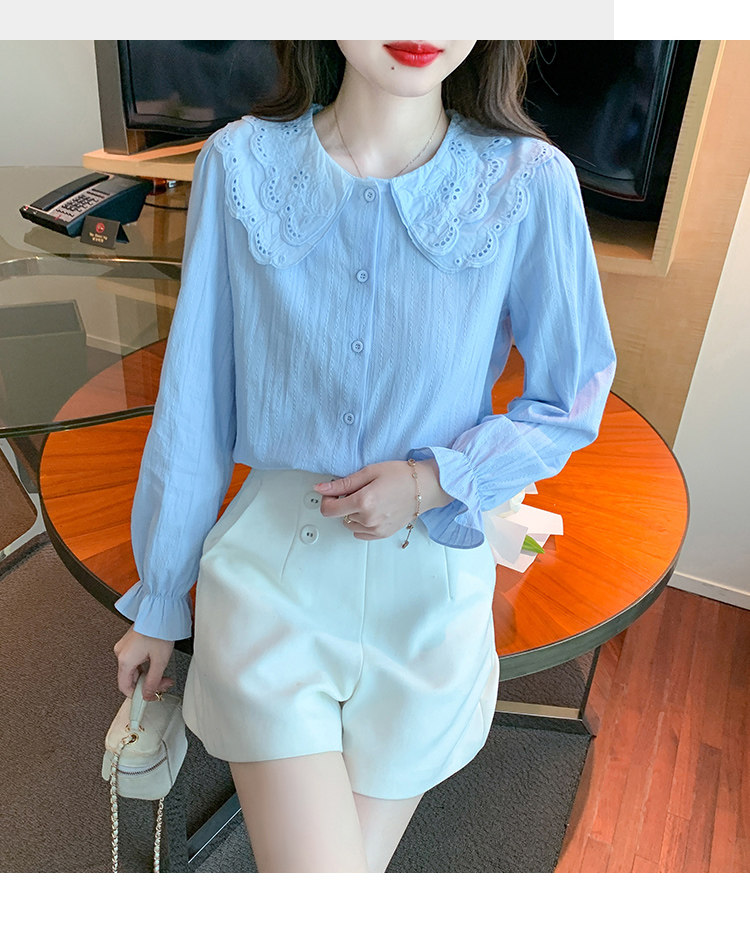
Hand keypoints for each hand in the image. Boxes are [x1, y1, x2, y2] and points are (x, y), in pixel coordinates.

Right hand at [113, 624, 174, 699]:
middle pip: (130, 678)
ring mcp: (124, 646)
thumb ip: (153, 681)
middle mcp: (121, 653)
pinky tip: (156, 663)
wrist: (161, 610)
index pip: (125, 687)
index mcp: (125, 660)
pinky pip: (134, 659)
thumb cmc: (159, 630)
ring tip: (163, 673)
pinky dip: (145, 665)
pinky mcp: (129, 641)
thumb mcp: (160, 661)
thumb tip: (147, 695)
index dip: (138, 695)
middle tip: (164, 683)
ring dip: (148, 674)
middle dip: (147, 684)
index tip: (151, 696)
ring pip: (133, 669)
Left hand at [314, 459, 452, 540]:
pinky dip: (361, 524)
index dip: (326, 499)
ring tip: (368, 500)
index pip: (329, 509)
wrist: (426, 487)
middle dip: (342, 503)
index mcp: (363, 502)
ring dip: (352, 514)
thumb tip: (321, 488)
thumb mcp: (370, 472)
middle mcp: (369, 519)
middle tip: (358, 490)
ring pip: (349, 525)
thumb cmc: (402, 476)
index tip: (332, 492)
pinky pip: (360, 534)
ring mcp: (376, 529)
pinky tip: (372, 511)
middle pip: (339, 516)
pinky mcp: (382, 534)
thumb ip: (343, 483)